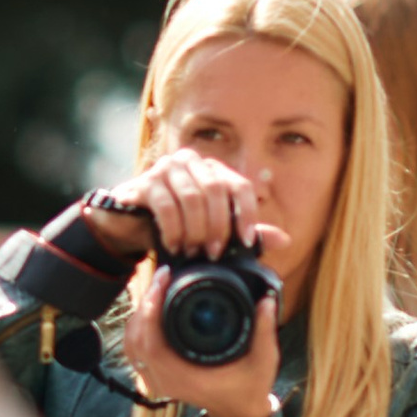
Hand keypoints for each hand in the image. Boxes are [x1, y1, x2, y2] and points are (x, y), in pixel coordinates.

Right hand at [109, 146, 263, 268]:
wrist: (132, 224)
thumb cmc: (179, 226)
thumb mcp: (214, 232)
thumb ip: (245, 234)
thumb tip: (284, 240)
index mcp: (214, 170)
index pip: (240, 186)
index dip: (246, 214)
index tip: (245, 242)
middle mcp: (192, 162)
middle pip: (216, 190)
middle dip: (218, 226)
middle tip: (215, 254)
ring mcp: (166, 168)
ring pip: (192, 198)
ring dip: (195, 231)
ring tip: (193, 252)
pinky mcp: (145, 183)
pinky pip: (166, 205)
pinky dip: (174, 230)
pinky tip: (174, 246)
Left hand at [125, 259, 280, 416]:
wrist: (239, 412)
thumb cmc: (250, 388)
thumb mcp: (264, 360)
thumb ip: (265, 330)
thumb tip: (266, 299)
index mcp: (187, 378)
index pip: (152, 344)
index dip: (150, 310)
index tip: (163, 281)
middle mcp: (167, 381)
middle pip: (135, 340)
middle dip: (144, 304)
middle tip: (162, 278)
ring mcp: (159, 381)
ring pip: (131, 345)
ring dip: (138, 315)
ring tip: (157, 289)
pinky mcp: (158, 377)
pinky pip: (135, 351)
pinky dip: (138, 328)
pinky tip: (151, 309)